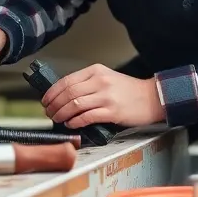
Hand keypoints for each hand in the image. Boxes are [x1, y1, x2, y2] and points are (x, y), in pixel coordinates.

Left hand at [41, 63, 164, 128]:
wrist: (152, 98)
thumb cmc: (129, 91)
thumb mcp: (107, 78)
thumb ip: (88, 83)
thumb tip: (65, 97)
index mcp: (96, 71)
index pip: (66, 80)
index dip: (52, 92)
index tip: (45, 100)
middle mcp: (100, 81)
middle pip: (68, 93)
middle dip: (54, 105)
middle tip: (49, 112)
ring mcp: (106, 97)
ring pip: (74, 105)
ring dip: (61, 114)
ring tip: (57, 119)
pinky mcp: (112, 111)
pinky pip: (87, 117)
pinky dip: (75, 122)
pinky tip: (71, 124)